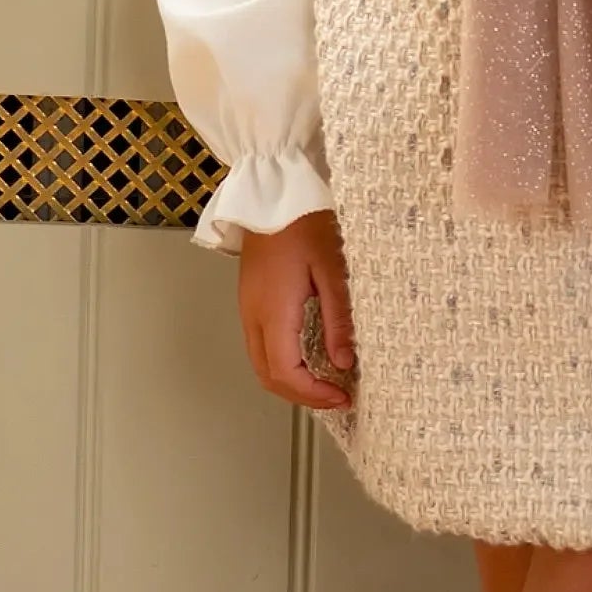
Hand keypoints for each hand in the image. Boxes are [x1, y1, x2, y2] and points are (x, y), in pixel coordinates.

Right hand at [237, 208, 355, 411]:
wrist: (273, 195)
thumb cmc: (303, 224)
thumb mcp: (332, 270)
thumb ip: (338, 319)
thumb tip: (344, 361)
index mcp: (274, 312)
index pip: (287, 374)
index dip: (314, 395)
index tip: (342, 396)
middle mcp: (254, 317)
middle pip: (269, 377)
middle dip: (302, 396)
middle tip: (336, 396)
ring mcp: (248, 310)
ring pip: (261, 365)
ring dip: (290, 383)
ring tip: (324, 382)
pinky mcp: (250, 301)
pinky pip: (260, 347)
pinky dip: (282, 364)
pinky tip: (306, 358)